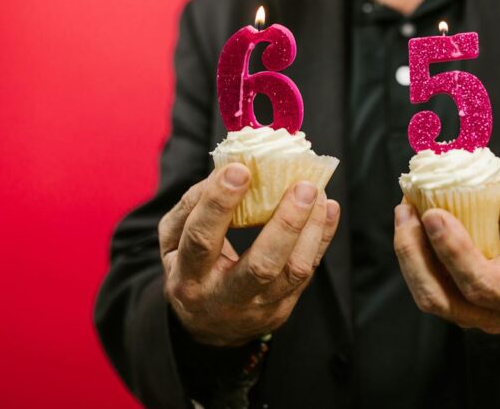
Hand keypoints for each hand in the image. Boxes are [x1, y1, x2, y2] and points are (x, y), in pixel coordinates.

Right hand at [158, 163, 340, 346]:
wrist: (208, 329)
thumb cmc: (189, 271)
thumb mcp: (172, 243)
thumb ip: (190, 207)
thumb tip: (225, 171)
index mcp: (189, 279)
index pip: (202, 240)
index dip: (219, 204)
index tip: (239, 170)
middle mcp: (224, 299)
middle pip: (261, 266)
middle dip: (286, 223)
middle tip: (302, 187)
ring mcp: (259, 308)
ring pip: (294, 271)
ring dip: (311, 228)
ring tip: (317, 192)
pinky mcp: (283, 308)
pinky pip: (309, 271)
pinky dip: (321, 237)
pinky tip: (327, 209)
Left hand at [393, 196, 499, 338]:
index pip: (483, 285)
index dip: (455, 252)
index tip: (435, 215)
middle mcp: (493, 316)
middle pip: (442, 298)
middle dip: (416, 254)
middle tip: (408, 210)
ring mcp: (470, 315)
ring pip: (428, 295)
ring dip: (408, 253)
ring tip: (404, 212)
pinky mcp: (455, 304)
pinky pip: (427, 284)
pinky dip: (413, 253)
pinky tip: (410, 222)